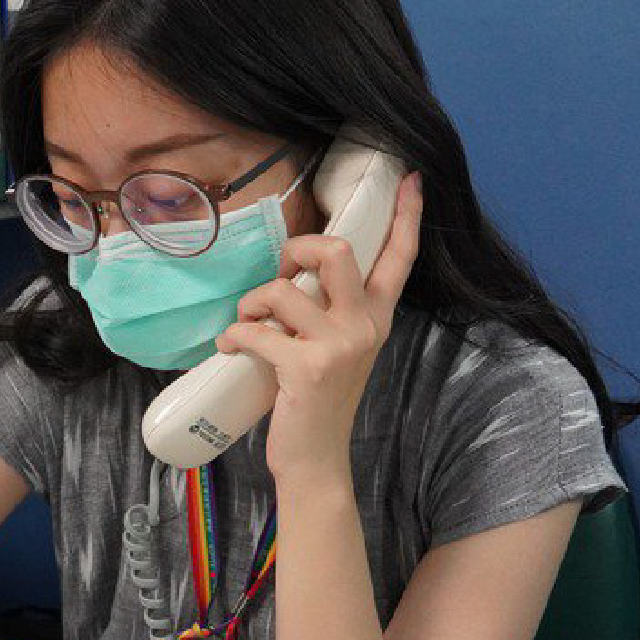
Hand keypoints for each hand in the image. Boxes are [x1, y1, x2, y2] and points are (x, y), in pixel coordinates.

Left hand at [217, 172, 423, 484]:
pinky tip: (230, 348)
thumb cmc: (316, 402)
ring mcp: (339, 346)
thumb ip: (327, 313)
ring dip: (251, 303)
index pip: (399, 258)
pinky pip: (255, 330)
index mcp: (376, 319)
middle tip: (281, 274)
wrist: (316, 460)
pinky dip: (233, 336)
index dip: (405, 215)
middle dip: (296, 249)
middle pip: (337, 250)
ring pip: (283, 289)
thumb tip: (290, 273)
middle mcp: (365, 326)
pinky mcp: (307, 368)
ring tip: (246, 325)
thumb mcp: (335, 351)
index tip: (409, 178)